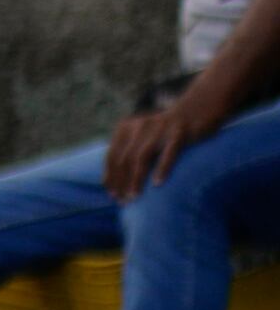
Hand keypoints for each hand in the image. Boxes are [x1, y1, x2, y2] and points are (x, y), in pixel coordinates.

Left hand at [109, 88, 229, 197]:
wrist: (199, 107)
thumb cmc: (167, 130)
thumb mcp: (144, 137)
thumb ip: (129, 152)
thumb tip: (114, 181)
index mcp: (126, 127)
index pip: (113, 156)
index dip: (111, 176)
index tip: (112, 194)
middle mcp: (140, 126)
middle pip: (124, 159)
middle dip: (121, 182)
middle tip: (123, 201)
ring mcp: (160, 128)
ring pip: (142, 157)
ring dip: (136, 179)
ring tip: (134, 196)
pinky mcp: (180, 132)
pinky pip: (169, 152)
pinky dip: (162, 168)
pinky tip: (158, 183)